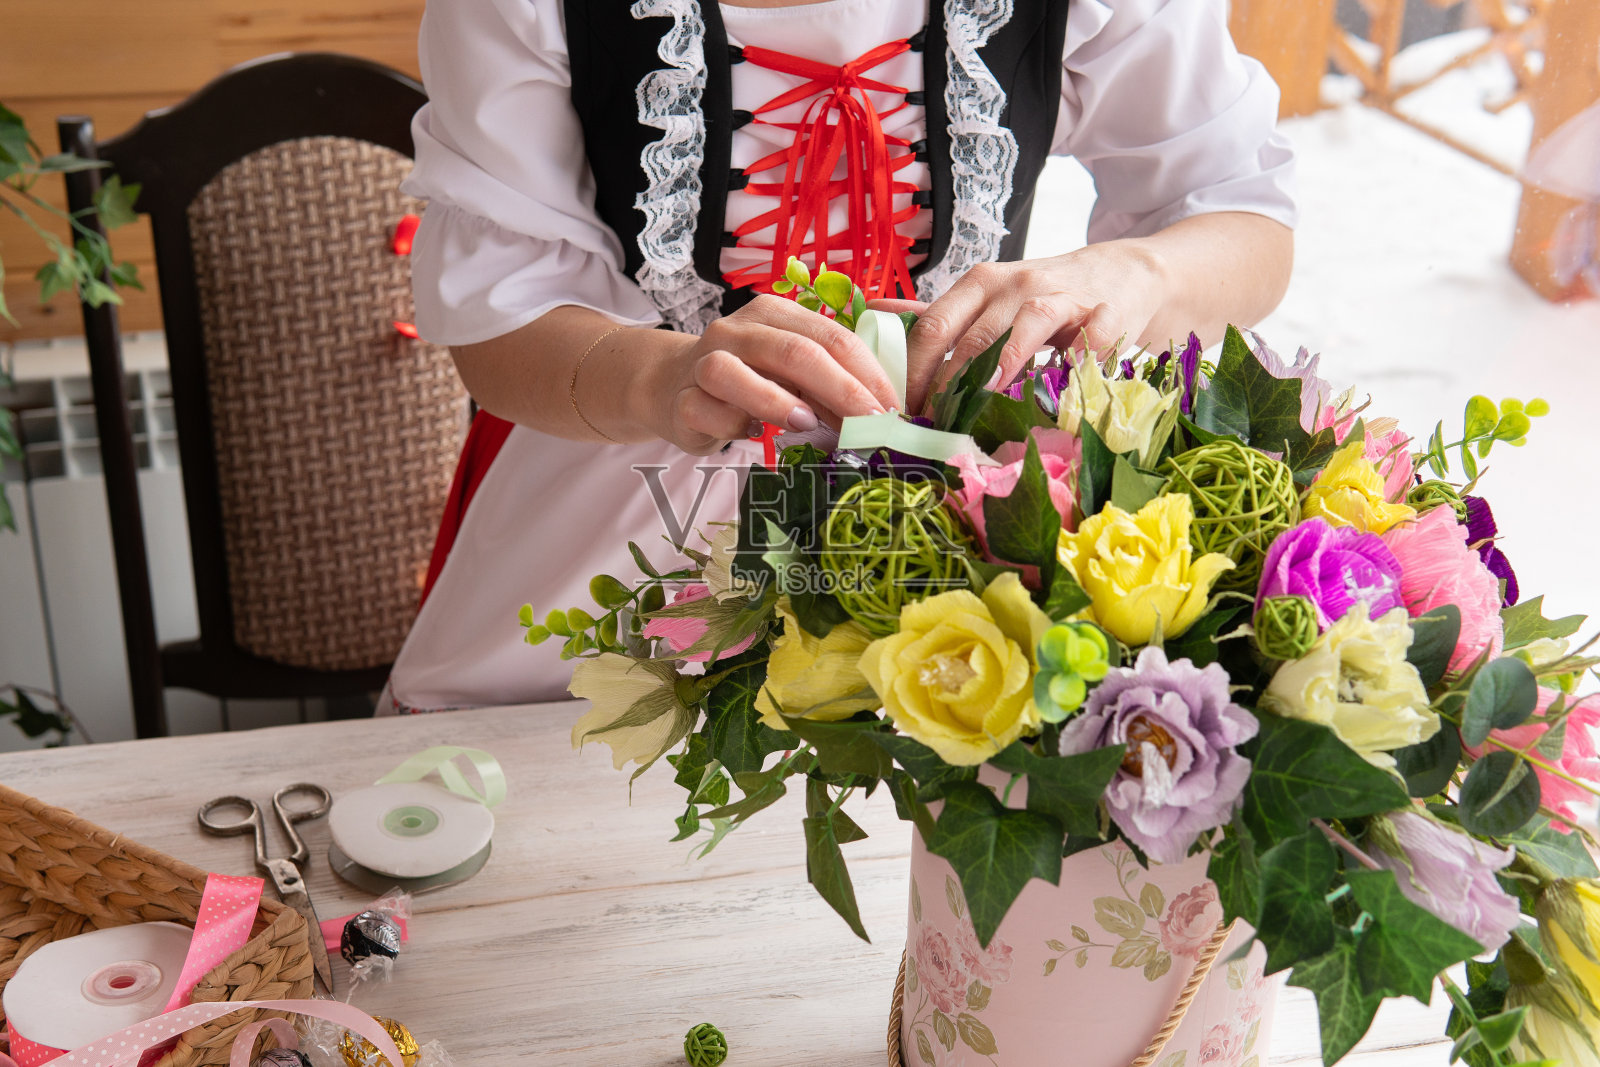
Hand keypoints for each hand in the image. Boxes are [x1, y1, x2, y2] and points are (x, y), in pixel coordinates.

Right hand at [641, 294, 899, 454]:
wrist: (672, 387)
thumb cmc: (748, 381)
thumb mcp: (793, 373)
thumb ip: (830, 384)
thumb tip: (883, 415)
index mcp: (774, 314)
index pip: (831, 337)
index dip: (867, 374)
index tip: (893, 409)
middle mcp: (737, 331)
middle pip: (794, 352)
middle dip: (841, 390)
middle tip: (871, 424)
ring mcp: (704, 362)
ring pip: (734, 372)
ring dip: (776, 400)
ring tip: (808, 424)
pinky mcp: (682, 400)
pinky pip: (705, 409)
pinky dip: (733, 424)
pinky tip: (752, 433)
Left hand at [902, 242, 1169, 413]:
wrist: (1123, 273)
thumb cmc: (1045, 296)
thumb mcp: (988, 299)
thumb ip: (938, 314)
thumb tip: (876, 314)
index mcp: (979, 285)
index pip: (934, 327)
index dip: (914, 372)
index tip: (902, 413)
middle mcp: (1015, 285)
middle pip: (974, 332)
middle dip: (950, 381)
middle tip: (934, 425)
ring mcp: (1062, 296)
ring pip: (1027, 323)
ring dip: (1006, 360)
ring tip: (986, 396)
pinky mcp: (1107, 310)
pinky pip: (1093, 333)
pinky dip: (1082, 354)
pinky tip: (1069, 381)